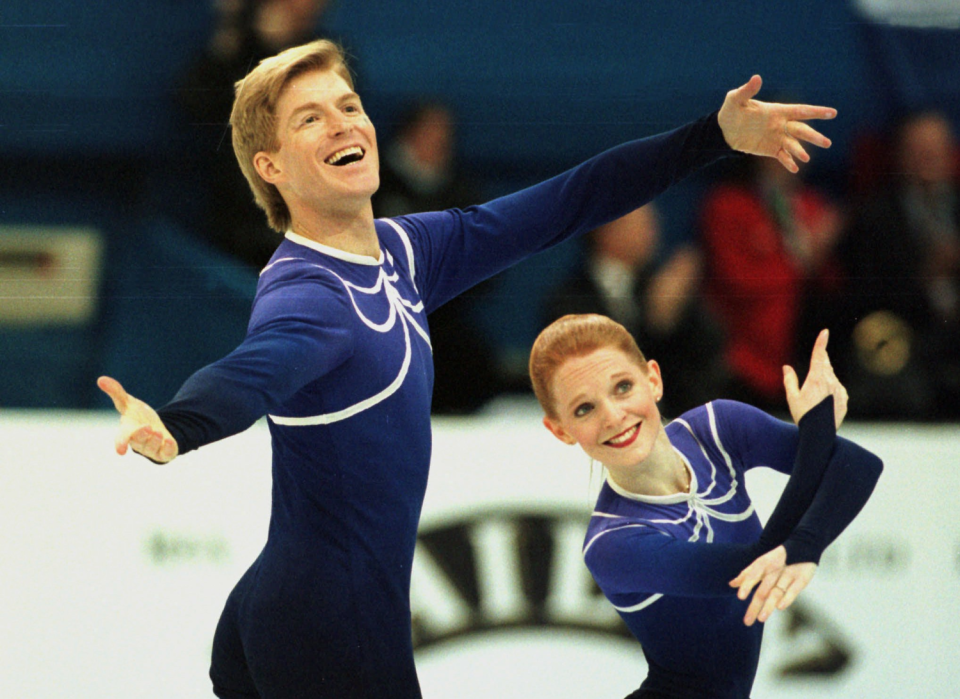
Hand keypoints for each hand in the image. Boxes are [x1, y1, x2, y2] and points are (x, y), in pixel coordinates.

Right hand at [97, 376, 178, 462]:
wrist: (157, 430)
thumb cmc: (138, 417)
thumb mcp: (128, 403)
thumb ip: (116, 393)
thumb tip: (100, 379)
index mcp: (128, 432)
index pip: (122, 438)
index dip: (121, 443)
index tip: (120, 450)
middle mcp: (139, 442)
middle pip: (138, 441)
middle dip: (142, 435)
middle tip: (147, 427)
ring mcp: (152, 448)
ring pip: (152, 446)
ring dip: (155, 440)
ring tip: (158, 432)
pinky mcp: (165, 451)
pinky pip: (167, 452)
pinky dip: (168, 447)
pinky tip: (169, 441)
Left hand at [717, 75, 836, 172]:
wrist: (723, 131)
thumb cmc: (730, 111)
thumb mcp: (735, 99)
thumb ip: (747, 91)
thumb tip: (757, 78)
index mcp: (777, 111)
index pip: (800, 111)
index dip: (816, 112)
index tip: (832, 113)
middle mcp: (780, 124)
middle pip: (801, 130)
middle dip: (814, 137)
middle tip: (827, 143)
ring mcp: (776, 138)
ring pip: (793, 144)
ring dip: (800, 151)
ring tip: (806, 159)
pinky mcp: (770, 149)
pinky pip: (782, 156)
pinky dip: (788, 162)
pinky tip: (794, 168)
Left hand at [729, 545, 817, 625]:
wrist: (803, 544)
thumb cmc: (778, 557)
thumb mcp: (762, 562)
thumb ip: (747, 574)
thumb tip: (731, 584)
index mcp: (763, 563)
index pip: (753, 575)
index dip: (747, 585)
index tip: (740, 597)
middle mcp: (774, 569)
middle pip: (763, 589)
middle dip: (754, 606)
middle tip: (747, 621)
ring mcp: (788, 574)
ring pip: (776, 592)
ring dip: (768, 605)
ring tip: (761, 618)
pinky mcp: (802, 579)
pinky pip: (794, 589)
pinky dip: (787, 598)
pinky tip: (780, 607)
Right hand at [784, 328, 847, 428]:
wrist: (820, 434)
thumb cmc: (803, 415)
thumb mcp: (792, 398)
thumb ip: (790, 380)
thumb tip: (786, 367)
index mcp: (816, 378)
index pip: (819, 355)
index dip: (821, 342)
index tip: (824, 332)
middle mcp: (830, 382)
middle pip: (825, 365)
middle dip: (821, 360)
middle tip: (816, 362)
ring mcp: (839, 390)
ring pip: (831, 377)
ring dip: (824, 378)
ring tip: (814, 395)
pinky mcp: (844, 399)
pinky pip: (837, 388)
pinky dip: (831, 390)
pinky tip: (823, 402)